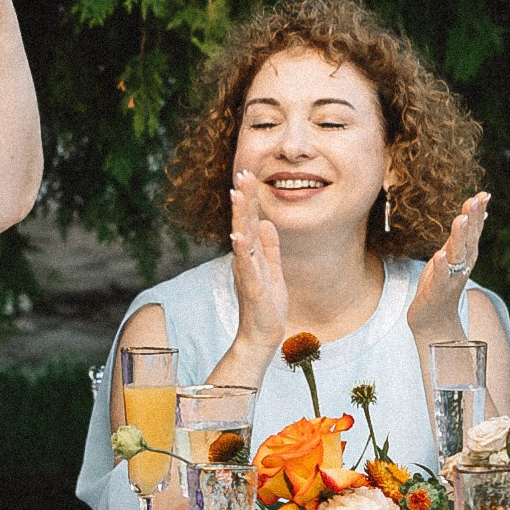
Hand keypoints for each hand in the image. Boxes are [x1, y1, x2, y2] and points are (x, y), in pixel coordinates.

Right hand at [227, 174, 288, 368]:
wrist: (262, 336)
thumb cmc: (267, 306)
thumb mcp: (272, 270)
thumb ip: (270, 247)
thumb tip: (265, 222)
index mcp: (253, 254)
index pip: (250, 220)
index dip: (249, 198)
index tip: (248, 174)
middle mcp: (246, 259)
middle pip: (243, 223)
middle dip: (243, 198)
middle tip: (241, 173)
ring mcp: (247, 273)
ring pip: (242, 240)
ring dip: (238, 217)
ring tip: (236, 196)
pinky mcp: (252, 289)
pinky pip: (246, 267)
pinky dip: (242, 251)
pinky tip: (238, 236)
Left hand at [405, 193, 491, 343]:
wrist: (434, 319)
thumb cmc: (442, 283)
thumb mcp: (454, 254)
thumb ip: (465, 234)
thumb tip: (479, 211)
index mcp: (466, 254)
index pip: (474, 229)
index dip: (478, 212)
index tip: (483, 194)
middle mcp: (463, 264)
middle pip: (468, 238)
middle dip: (472, 219)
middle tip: (474, 201)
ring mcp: (451, 276)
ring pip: (457, 254)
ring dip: (459, 236)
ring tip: (461, 219)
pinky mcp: (438, 289)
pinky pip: (441, 276)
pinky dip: (442, 266)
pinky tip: (440, 255)